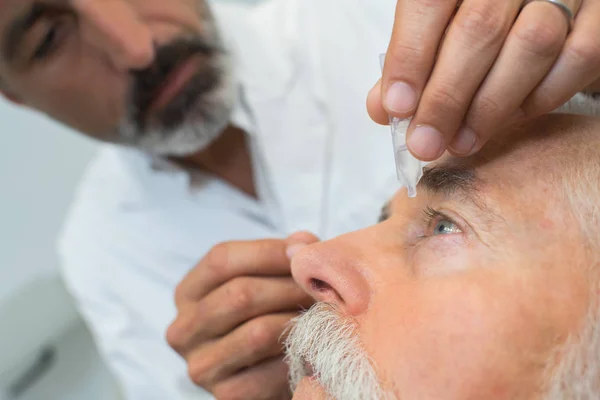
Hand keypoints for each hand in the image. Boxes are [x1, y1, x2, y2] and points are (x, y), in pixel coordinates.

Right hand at [166, 232, 317, 399]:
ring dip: (299, 320)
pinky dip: (298, 356)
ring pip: (258, 332)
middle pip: (241, 294)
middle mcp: (184, 329)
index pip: (222, 259)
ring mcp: (200, 365)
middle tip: (323, 287)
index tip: (305, 250)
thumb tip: (302, 243)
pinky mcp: (225, 394)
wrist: (267, 372)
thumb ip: (282, 256)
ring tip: (324, 313)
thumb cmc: (267, 314)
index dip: (269, 252)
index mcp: (188, 292)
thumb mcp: (265, 279)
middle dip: (291, 287)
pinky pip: (270, 370)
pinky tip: (312, 346)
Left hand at [367, 0, 599, 160]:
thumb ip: (412, 58)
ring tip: (462, 141)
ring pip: (532, 45)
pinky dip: (542, 96)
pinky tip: (512, 117)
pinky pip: (579, 57)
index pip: (429, 3)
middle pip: (478, 30)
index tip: (397, 106)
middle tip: (425, 143)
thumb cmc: (479, 10)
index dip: (410, 57)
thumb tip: (383, 108)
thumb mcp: (438, 21)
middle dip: (446, 97)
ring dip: (490, 107)